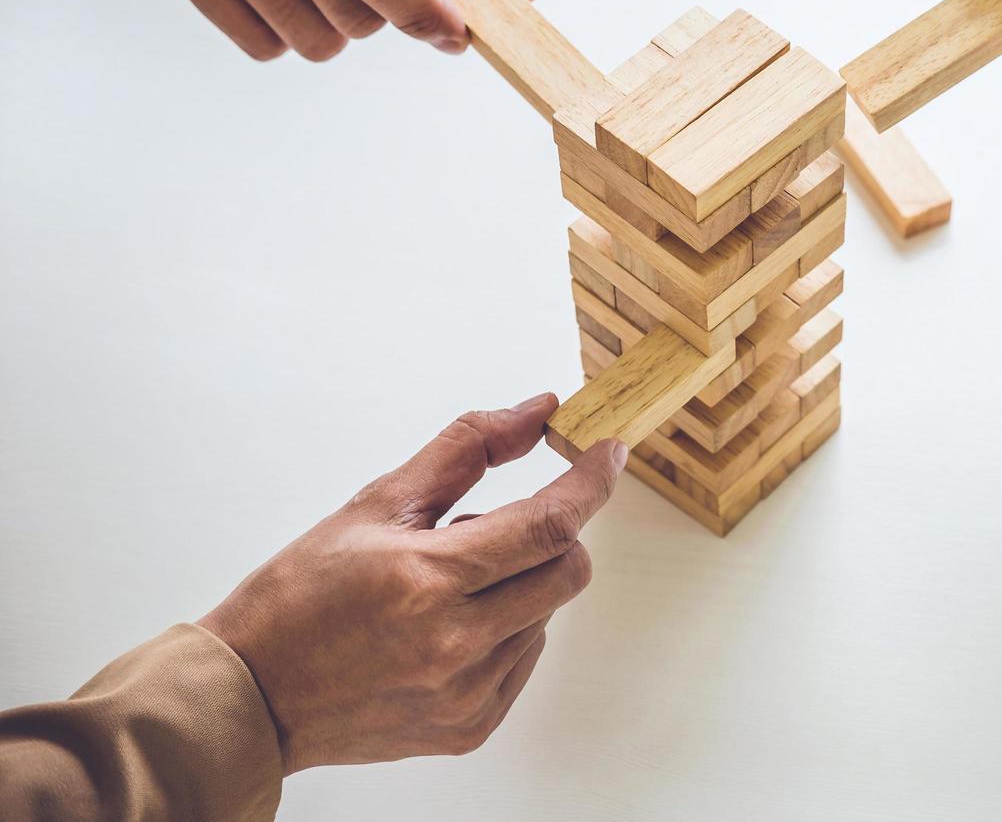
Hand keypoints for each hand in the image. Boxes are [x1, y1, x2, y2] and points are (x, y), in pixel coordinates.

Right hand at [197, 395, 625, 771]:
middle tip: (489, 530)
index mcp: (429, 580)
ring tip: (445, 587)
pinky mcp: (469, 728)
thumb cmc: (303, 593)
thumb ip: (466, 450)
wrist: (253, 696)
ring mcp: (466, 694)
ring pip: (546, 614)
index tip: (610, 453)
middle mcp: (455, 644)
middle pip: (567, 572)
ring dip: (518, 585)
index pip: (549, 525)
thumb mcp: (378, 503)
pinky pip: (525, 659)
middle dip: (552, 536)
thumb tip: (537, 412)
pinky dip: (505, 630)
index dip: (592, 482)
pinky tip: (447, 627)